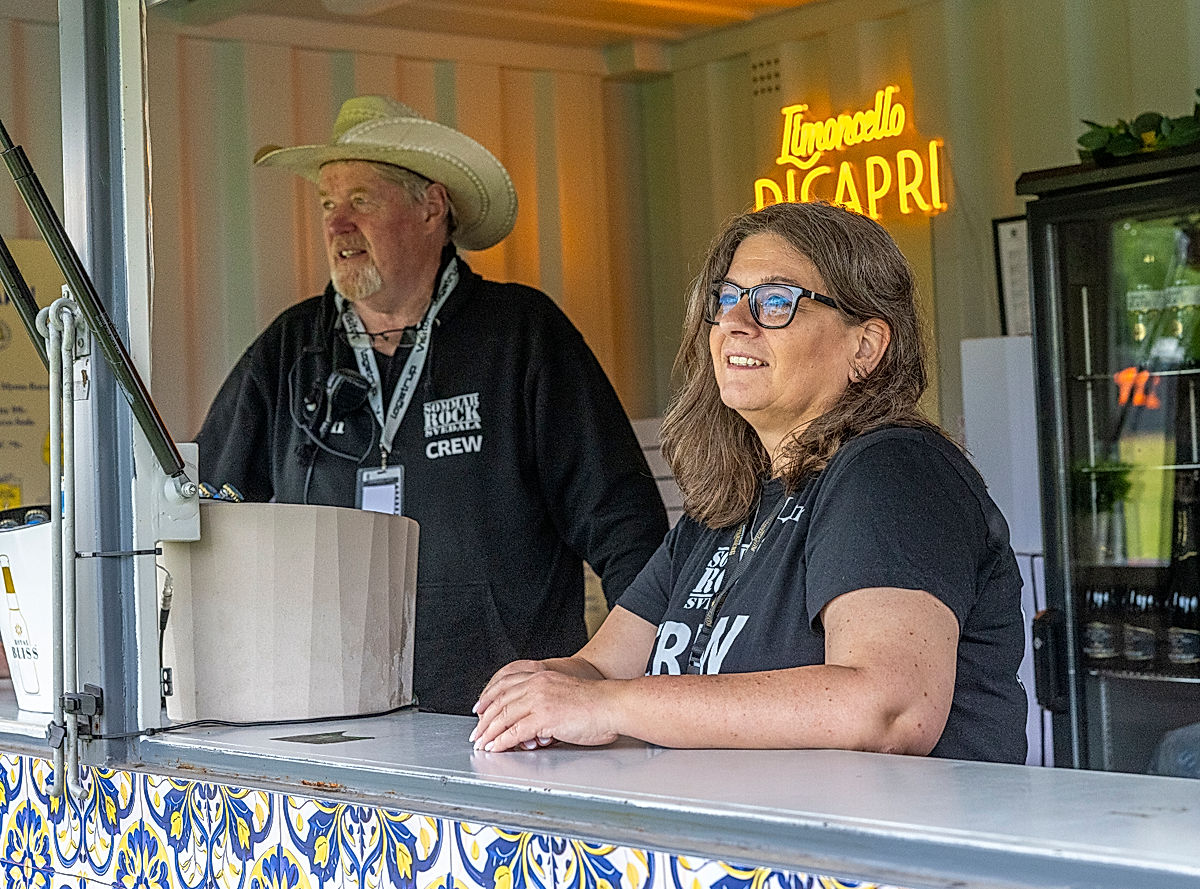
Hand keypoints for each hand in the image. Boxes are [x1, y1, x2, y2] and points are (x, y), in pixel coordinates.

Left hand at [470, 666, 618, 751]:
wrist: (612, 705)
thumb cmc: (595, 704)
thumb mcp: (563, 694)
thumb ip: (543, 703)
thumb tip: (530, 723)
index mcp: (541, 676)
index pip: (505, 685)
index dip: (488, 697)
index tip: (480, 708)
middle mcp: (537, 684)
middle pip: (500, 701)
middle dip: (484, 720)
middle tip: (476, 733)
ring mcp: (539, 699)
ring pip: (504, 717)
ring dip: (489, 733)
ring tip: (482, 744)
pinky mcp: (544, 716)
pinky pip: (515, 731)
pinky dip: (502, 741)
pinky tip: (496, 747)